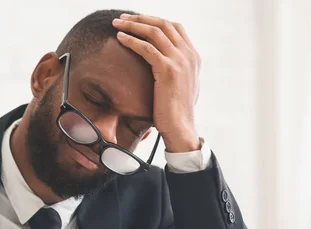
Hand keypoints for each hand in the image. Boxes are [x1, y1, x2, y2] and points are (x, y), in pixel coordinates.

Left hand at [112, 14, 200, 151]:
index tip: (137, 21)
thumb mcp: (180, 86)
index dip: (154, 21)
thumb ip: (176, 72)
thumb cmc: (175, 112)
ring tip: (117, 24)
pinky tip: (120, 38)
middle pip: (163, 24)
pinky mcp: (168, 70)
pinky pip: (146, 48)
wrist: (181, 128)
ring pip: (154, 32)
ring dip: (133, 25)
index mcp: (193, 57)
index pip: (175, 27)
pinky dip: (132, 40)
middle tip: (122, 18)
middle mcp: (188, 55)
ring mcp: (180, 61)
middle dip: (141, 18)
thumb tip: (163, 67)